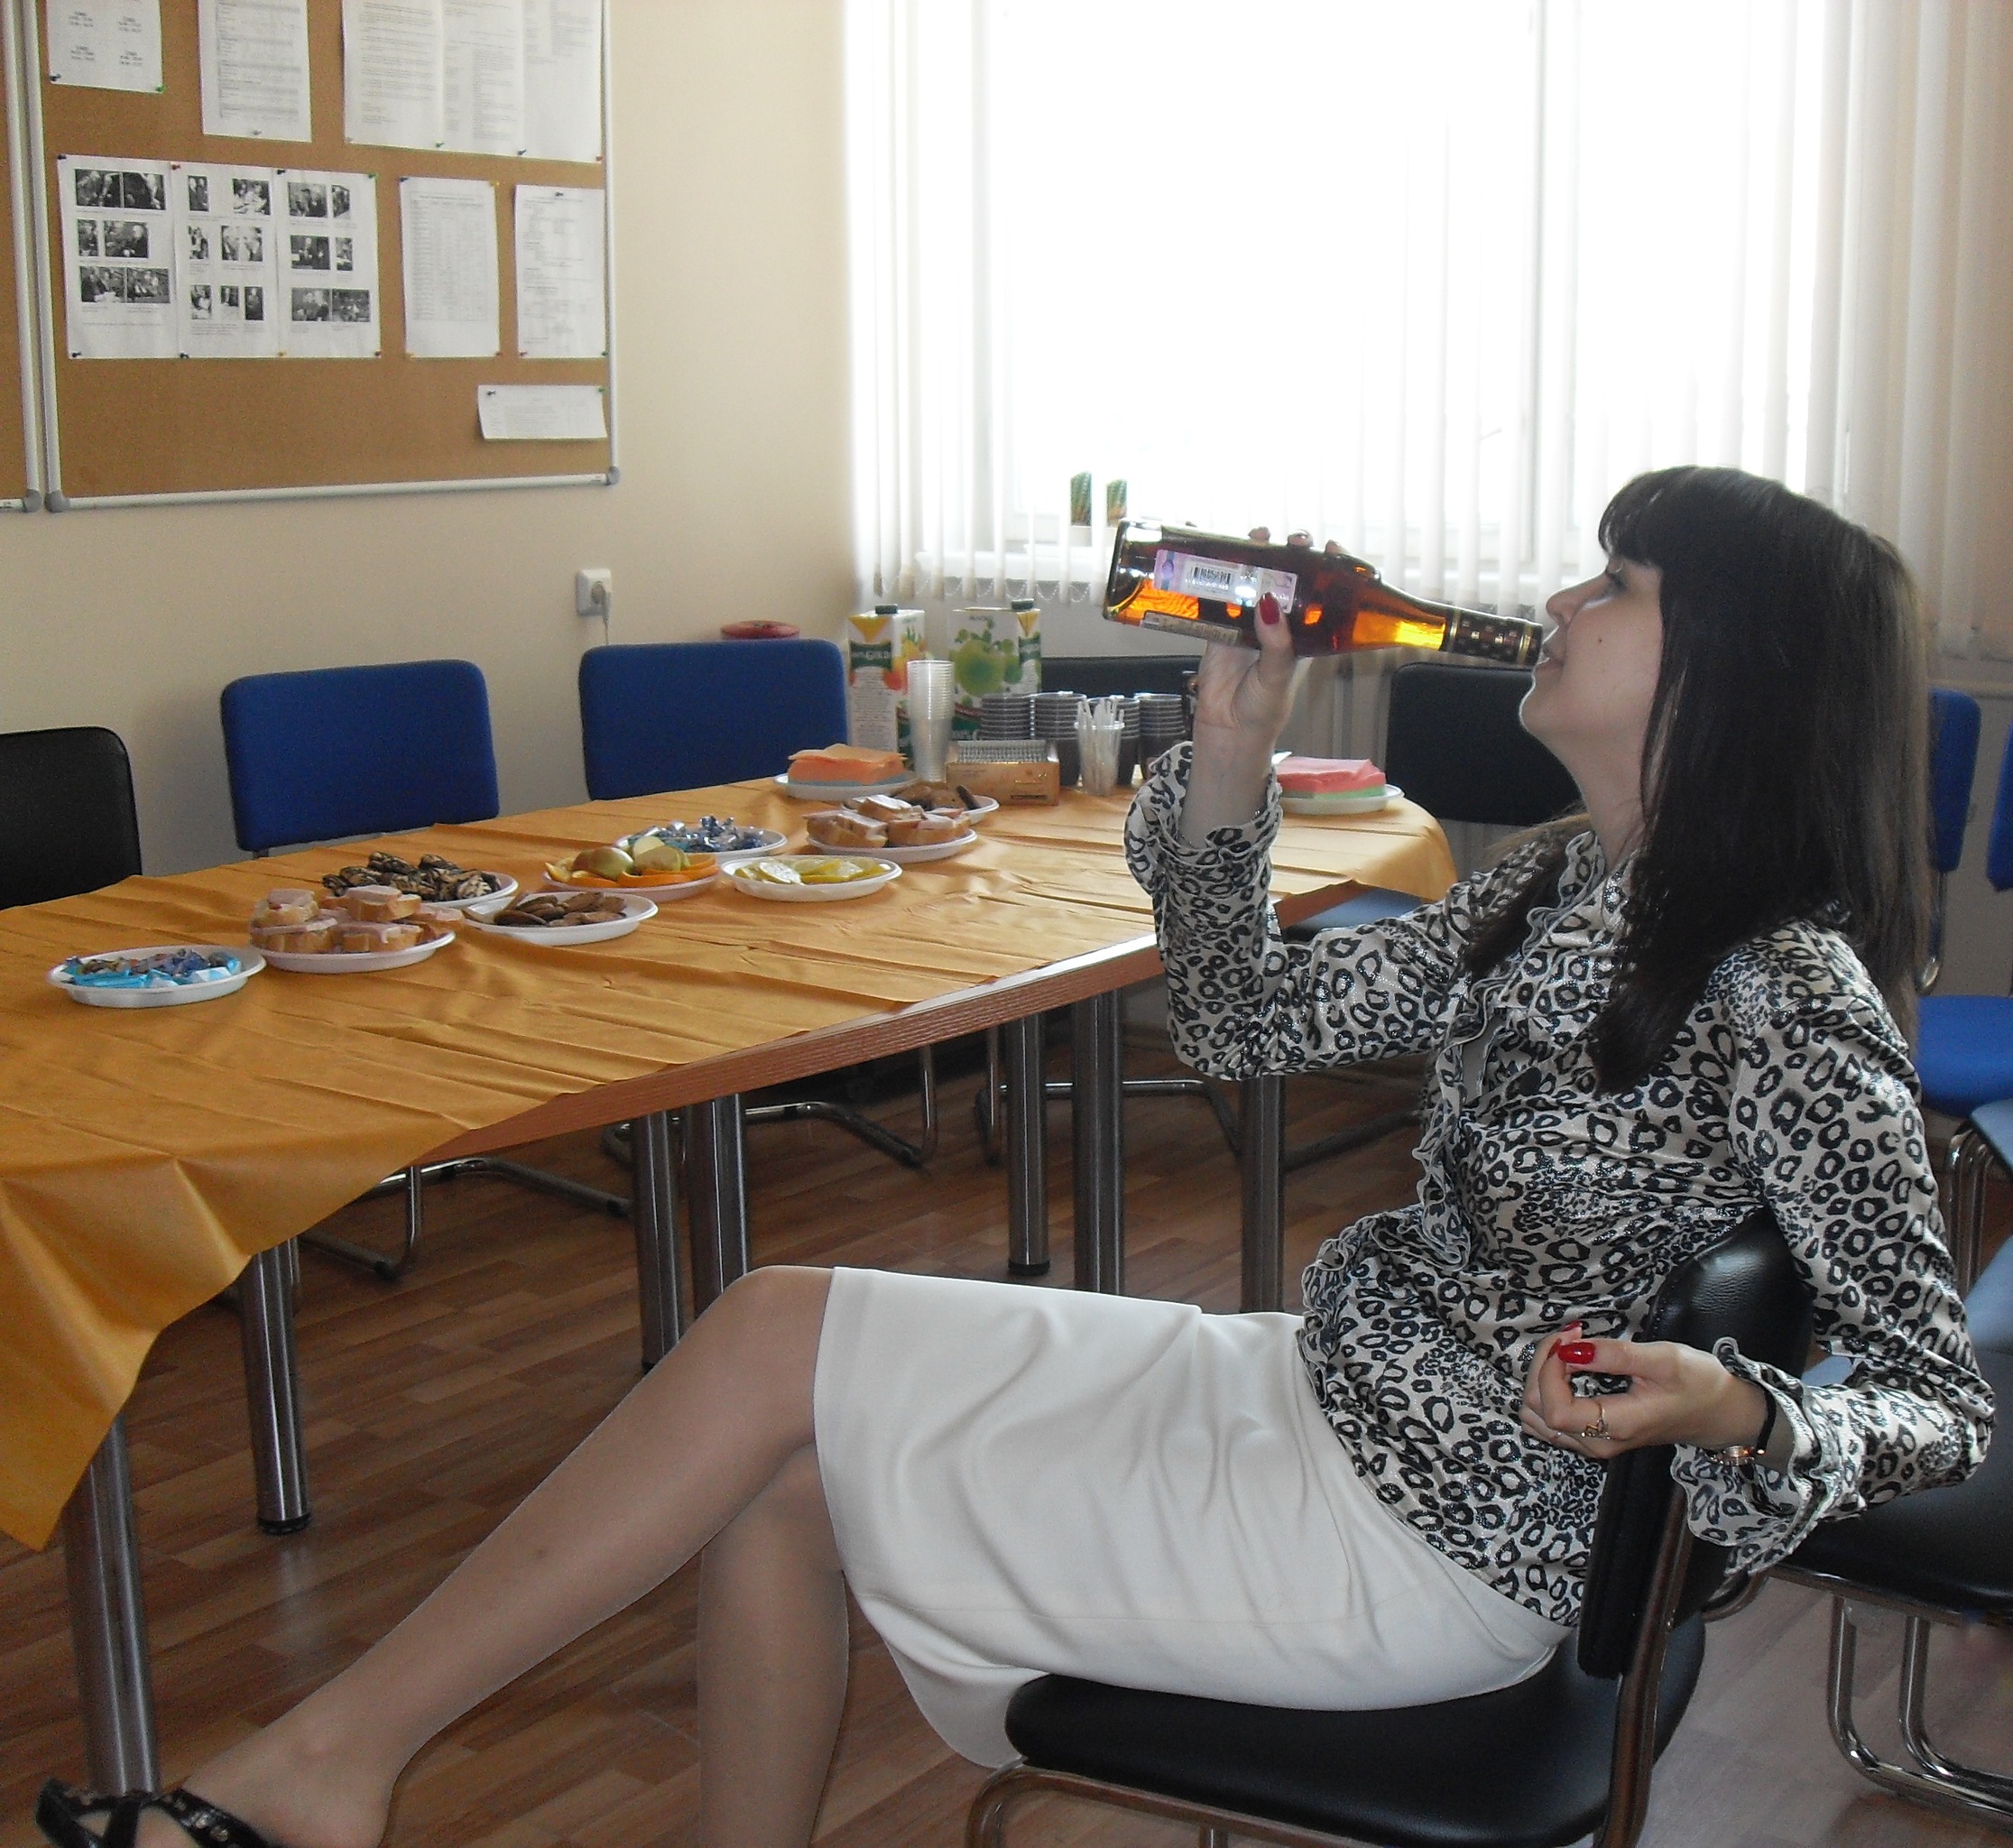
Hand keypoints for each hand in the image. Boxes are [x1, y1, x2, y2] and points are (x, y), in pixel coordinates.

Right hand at [1176, 528, 1306, 839]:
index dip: (1328, 568)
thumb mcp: (1279, 676)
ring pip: (1254, 580)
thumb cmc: (1263, 710)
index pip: (1321, 594)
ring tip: (1258, 535)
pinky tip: (1213, 551)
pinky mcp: (1219, 626)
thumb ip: (1277, 643)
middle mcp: (1278, 624)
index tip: (1331, 547)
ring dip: (1256, 556)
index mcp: (1303, 634)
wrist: (1227, 731)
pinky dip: (1214, 574)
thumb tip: (1270, 603)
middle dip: (1290, 553)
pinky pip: (1218, 595)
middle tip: (1292, 539)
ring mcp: (1248, 622)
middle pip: (1287, 578)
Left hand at [1519, 1325, 1771, 1460]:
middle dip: (1543, 1366)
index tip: (1570, 1338)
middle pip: (1537, 1410)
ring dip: (1542, 1379)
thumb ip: (1613, 1356)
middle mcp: (1597, 1442)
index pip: (1553, 1408)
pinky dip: (1549, 1390)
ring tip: (1569, 1350)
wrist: (1723, 1414)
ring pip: (1538, 1417)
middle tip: (1571, 1336)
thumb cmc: (1700, 1385)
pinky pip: (1550, 1419)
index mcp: (1615, 1427)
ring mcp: (1594, 1443)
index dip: (1548, 1369)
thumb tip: (1570, 1350)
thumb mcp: (1662, 1360)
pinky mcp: (1594, 1436)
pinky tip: (1570, 1368)